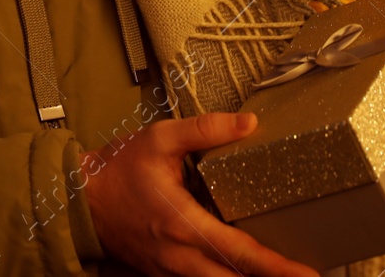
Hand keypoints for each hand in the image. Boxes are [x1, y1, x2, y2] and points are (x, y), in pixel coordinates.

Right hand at [83, 111, 318, 276]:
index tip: (305, 273)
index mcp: (183, 223)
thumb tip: (248, 123)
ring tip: (282, 275)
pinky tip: (244, 274)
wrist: (79, 201)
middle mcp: (179, 255)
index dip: (275, 267)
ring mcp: (171, 269)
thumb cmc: (118, 170)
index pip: (239, 251)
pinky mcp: (164, 273)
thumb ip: (205, 129)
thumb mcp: (160, 138)